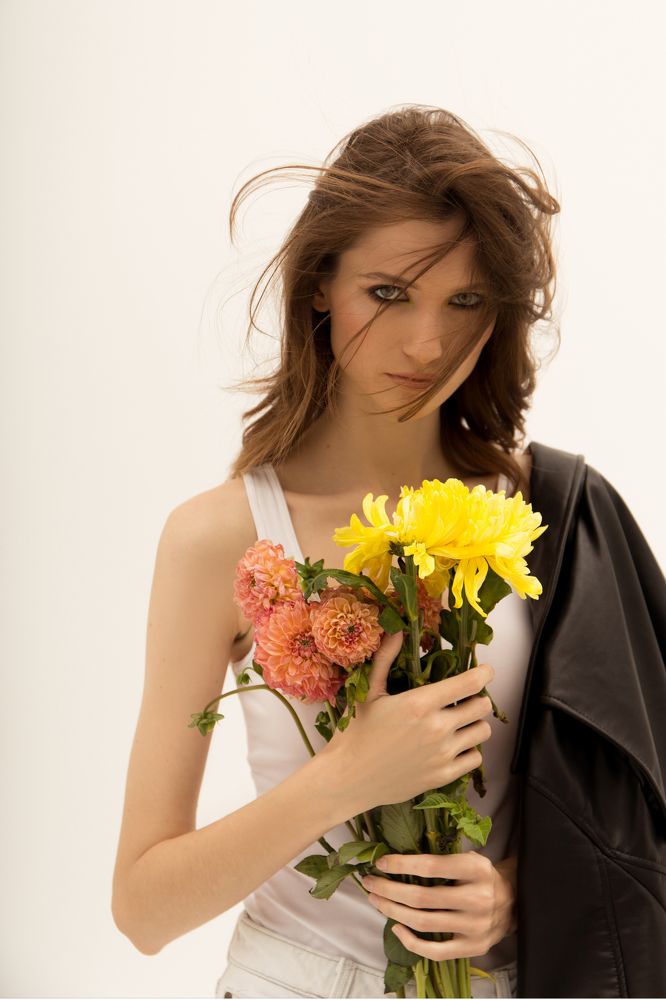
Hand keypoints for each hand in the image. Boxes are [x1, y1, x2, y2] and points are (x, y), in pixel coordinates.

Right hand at [320, 631, 494, 811]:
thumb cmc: (355, 732)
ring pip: (483, 732)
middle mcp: (437, 728)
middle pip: (482, 706)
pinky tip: (452, 746)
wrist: (347, 778)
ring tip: (458, 722)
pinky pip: (475, 759)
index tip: (485, 671)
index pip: (470, 683)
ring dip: (475, 723)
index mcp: (420, 703)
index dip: (484, 674)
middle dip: (477, 698)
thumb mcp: (368, 693)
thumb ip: (385, 659)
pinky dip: (469, 750)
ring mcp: (442, 754)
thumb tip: (397, 632)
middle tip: (463, 699)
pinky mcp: (442, 776)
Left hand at [360, 851, 517, 960]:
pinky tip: (396, 928)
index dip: (401, 865)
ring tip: (376, 901)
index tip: (380, 863)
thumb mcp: (467, 858)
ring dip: (393, 911)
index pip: (431, 867)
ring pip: (423, 923)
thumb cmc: (480, 876)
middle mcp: (478, 899)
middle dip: (388, 890)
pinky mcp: (473, 948)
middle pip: (422, 897)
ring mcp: (476, 927)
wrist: (513, 902)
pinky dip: (410, 941)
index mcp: (476, 870)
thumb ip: (439, 858)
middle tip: (369, 883)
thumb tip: (394, 859)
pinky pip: (435, 951)